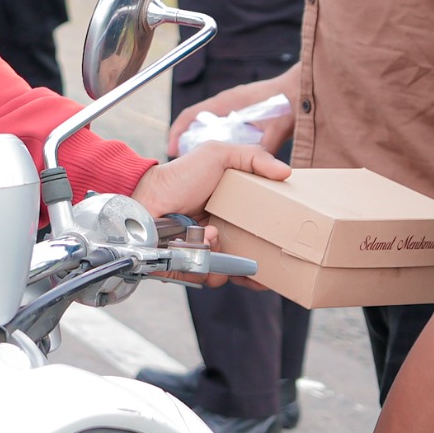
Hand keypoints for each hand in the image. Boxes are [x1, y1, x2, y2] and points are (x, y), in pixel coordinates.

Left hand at [130, 140, 286, 284]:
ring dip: (226, 259)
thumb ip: (254, 157)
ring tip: (213, 237)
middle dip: (256, 265)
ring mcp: (205, 254)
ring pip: (228, 272)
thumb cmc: (180, 176)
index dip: (272, 246)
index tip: (284, 251)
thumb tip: (286, 172)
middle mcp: (222, 237)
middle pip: (249, 262)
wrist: (146, 196)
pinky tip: (201, 244)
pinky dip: (206, 265)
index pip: (260, 236)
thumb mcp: (218, 156)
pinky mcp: (188, 266)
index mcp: (234, 215)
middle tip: (260, 260)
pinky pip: (207, 276)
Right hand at [166, 70, 296, 158]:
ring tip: (197, 162)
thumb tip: (259, 174)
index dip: (178, 132)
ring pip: (209, 123)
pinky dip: (215, 137)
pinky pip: (220, 124)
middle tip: (182, 162)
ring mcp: (234, 105)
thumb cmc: (287, 103)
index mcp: (227, 102)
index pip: (191, 114)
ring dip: (200, 138)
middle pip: (196, 120)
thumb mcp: (275, 129)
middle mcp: (227, 102)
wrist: (302, 88)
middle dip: (186, 139)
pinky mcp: (242, 110)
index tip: (172, 150)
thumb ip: (266, 151)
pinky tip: (220, 154)